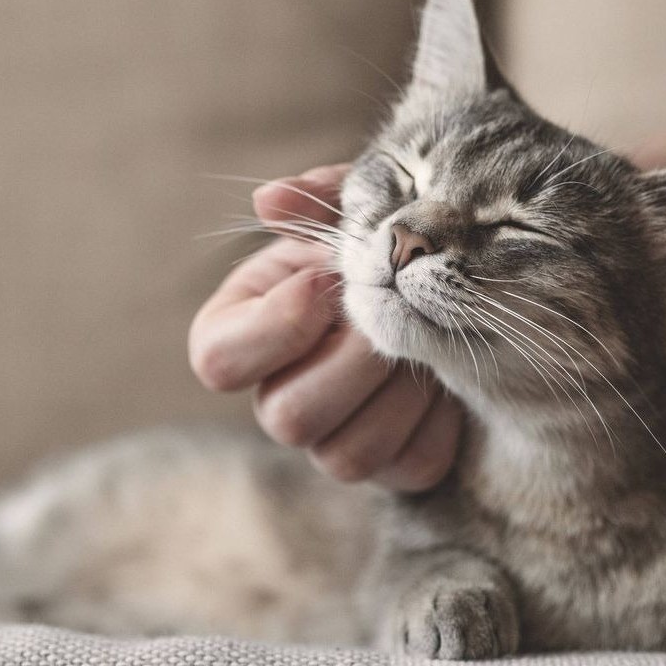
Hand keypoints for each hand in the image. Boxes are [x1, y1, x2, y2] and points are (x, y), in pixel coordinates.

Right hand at [189, 165, 461, 491]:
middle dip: (351, 361)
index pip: (217, 362)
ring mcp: (333, 440)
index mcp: (244, 336)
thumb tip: (270, 199)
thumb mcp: (351, 215)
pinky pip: (410, 466)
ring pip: (346, 456)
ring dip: (397, 391)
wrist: (443, 292)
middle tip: (390, 316)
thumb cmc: (376, 247)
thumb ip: (317, 203)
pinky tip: (448, 379)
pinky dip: (439, 420)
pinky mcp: (394, 465)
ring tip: (425, 344)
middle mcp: (278, 398)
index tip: (324, 283)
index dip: (275, 327)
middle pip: (285, 418)